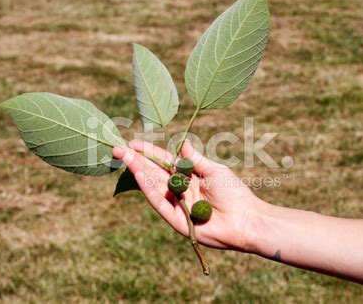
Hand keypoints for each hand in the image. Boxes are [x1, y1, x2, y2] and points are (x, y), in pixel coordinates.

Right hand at [113, 140, 261, 250]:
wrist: (244, 218)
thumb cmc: (233, 192)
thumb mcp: (213, 170)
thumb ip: (194, 159)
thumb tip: (182, 143)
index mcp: (188, 176)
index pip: (163, 162)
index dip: (149, 152)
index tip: (133, 142)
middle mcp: (179, 189)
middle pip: (153, 173)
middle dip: (136, 160)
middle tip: (118, 148)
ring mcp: (176, 204)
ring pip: (153, 186)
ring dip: (138, 171)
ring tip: (125, 157)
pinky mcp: (175, 220)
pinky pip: (159, 203)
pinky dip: (149, 189)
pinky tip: (139, 175)